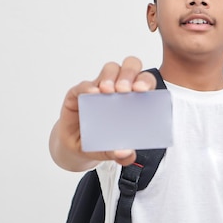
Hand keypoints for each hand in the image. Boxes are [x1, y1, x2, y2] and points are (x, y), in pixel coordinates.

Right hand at [49, 56, 156, 170]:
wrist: (76, 148)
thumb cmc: (101, 142)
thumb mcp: (112, 151)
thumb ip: (122, 155)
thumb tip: (127, 154)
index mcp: (134, 99)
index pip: (144, 82)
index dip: (145, 82)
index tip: (142, 91)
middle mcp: (119, 89)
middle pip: (130, 67)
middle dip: (129, 74)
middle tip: (124, 90)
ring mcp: (99, 88)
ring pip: (110, 69)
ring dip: (111, 77)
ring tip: (108, 92)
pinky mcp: (79, 93)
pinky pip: (85, 84)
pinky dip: (88, 87)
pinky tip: (92, 94)